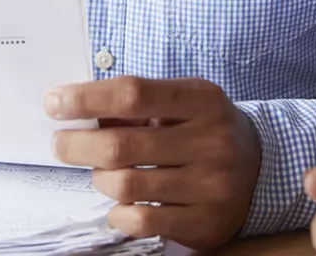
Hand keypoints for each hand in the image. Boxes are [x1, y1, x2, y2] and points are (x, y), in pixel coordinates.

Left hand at [46, 76, 260, 249]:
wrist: (260, 168)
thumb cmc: (204, 129)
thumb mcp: (182, 102)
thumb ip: (136, 104)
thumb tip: (77, 109)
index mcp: (202, 100)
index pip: (133, 93)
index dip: (87, 98)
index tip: (55, 102)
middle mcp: (211, 142)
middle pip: (122, 145)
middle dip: (77, 144)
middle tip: (60, 143)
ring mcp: (211, 185)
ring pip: (126, 184)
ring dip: (99, 178)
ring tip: (99, 172)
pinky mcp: (204, 221)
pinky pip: (141, 221)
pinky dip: (118, 212)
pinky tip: (119, 203)